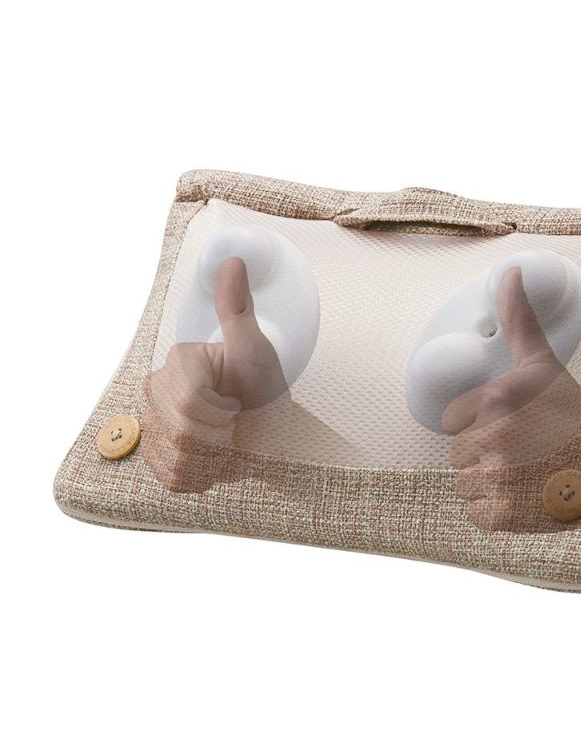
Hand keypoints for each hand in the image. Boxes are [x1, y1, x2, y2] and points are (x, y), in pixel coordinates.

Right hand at [142, 257, 288, 489]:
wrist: (268, 426)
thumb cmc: (264, 385)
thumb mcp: (257, 349)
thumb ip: (239, 309)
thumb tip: (234, 262)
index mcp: (178, 360)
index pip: (187, 397)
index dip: (220, 410)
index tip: (237, 404)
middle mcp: (156, 390)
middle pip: (179, 427)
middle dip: (218, 433)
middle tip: (234, 423)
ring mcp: (153, 424)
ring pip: (175, 454)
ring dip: (213, 456)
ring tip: (225, 441)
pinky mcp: (157, 457)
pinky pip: (171, 477)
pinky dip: (202, 476)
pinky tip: (213, 460)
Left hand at [445, 267, 580, 530]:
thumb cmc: (576, 414)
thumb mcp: (544, 364)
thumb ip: (519, 321)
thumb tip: (510, 272)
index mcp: (496, 400)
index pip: (454, 422)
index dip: (479, 425)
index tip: (510, 426)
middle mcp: (494, 438)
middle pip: (460, 454)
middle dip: (485, 454)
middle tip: (523, 451)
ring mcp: (499, 479)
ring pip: (466, 484)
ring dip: (489, 483)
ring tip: (525, 474)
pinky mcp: (505, 515)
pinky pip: (477, 512)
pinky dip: (496, 510)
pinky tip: (525, 497)